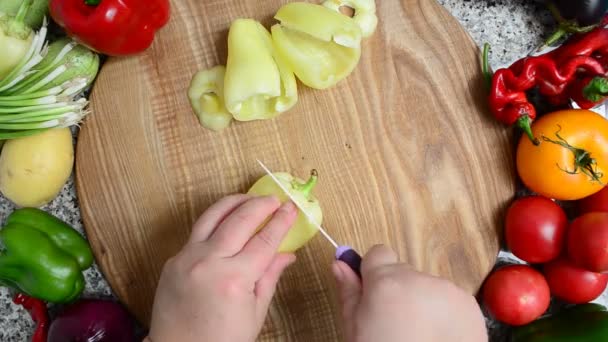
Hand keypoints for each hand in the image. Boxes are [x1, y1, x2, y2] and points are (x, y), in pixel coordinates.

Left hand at [146, 194, 297, 341]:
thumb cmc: (220, 341)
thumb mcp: (254, 313)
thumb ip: (269, 277)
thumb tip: (287, 254)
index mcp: (234, 280)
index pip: (264, 240)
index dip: (280, 222)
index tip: (291, 209)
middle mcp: (208, 263)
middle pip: (239, 220)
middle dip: (260, 205)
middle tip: (274, 199)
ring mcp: (187, 258)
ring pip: (212, 216)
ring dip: (234, 203)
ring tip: (250, 199)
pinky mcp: (174, 260)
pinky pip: (197, 233)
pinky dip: (215, 222)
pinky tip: (226, 222)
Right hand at [333, 245, 486, 341]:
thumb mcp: (356, 330)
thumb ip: (350, 292)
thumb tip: (340, 263)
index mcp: (385, 282)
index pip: (378, 253)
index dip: (373, 273)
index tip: (372, 293)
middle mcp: (418, 279)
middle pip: (403, 272)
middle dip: (397, 291)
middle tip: (393, 324)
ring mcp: (447, 290)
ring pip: (426, 286)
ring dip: (421, 303)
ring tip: (418, 336)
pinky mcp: (468, 304)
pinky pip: (449, 299)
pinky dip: (444, 314)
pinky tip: (437, 338)